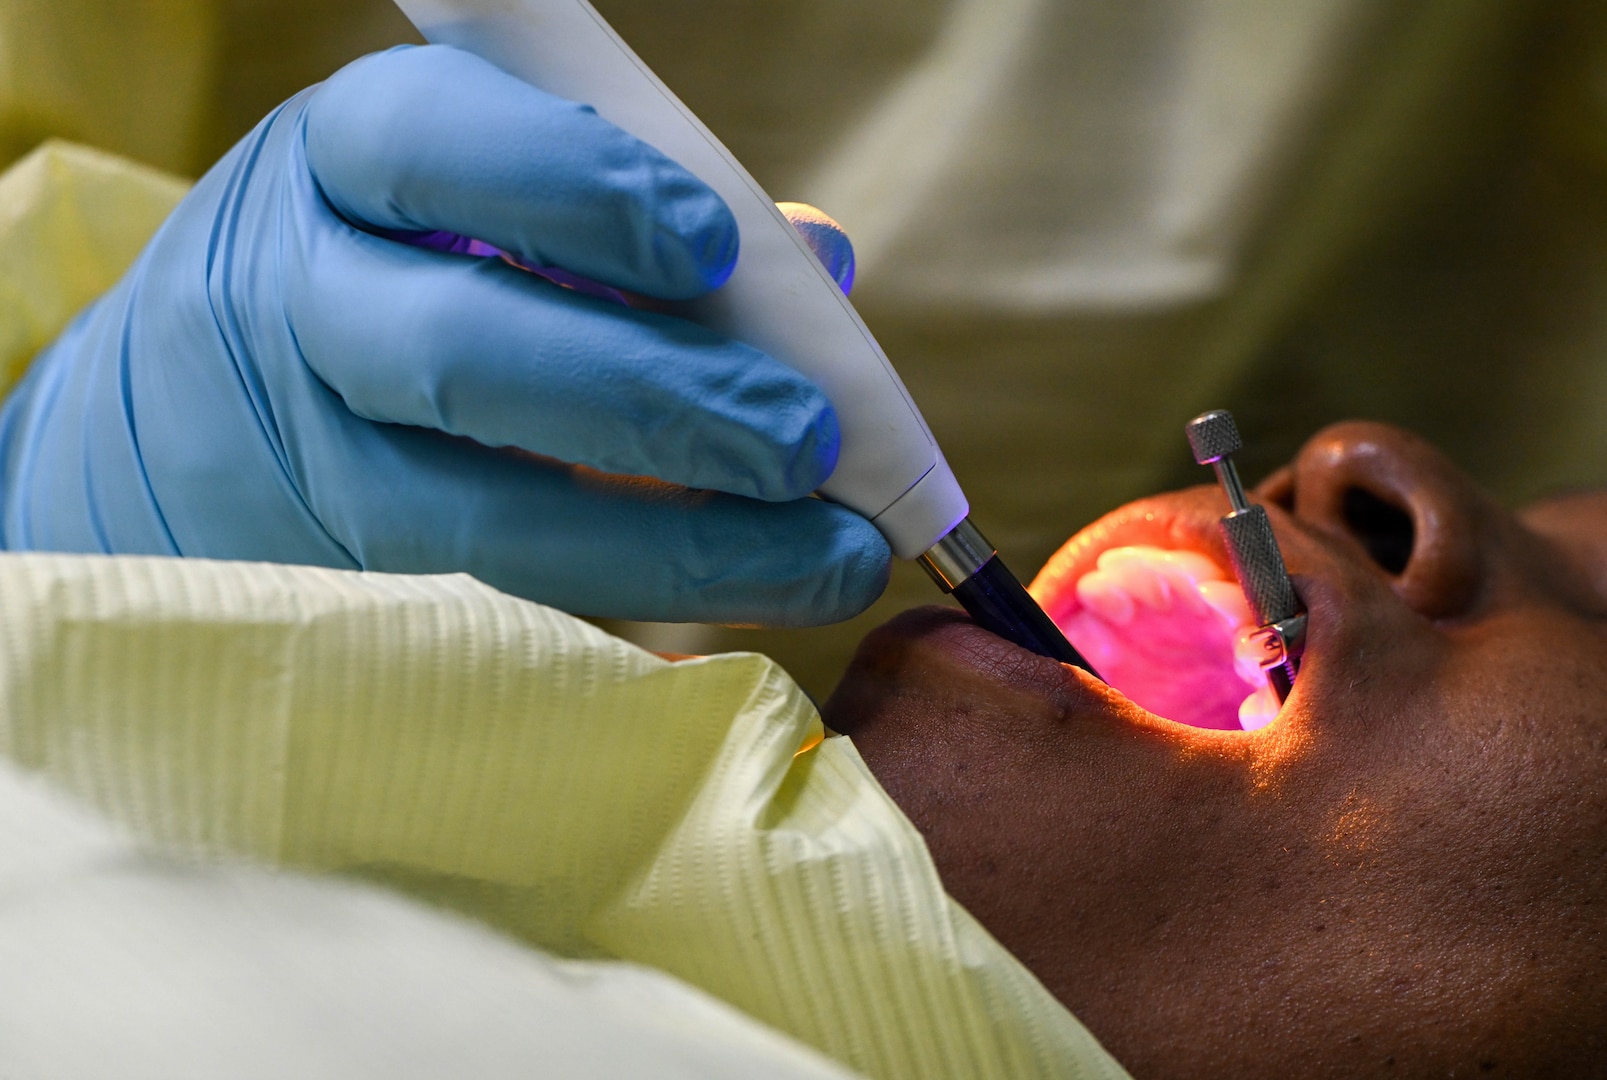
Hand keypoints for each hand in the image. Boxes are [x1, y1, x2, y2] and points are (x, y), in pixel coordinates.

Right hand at [0, 45, 888, 624]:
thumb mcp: (463, 212)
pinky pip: (473, 627)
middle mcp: (291, 307)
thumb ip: (627, 227)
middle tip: (804, 440)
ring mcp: (289, 470)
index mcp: (338, 170)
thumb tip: (818, 258)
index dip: (576, 190)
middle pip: (459, 352)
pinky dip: (617, 626)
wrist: (165, 433)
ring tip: (825, 560)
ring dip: (671, 548)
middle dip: (653, 400)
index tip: (710, 247)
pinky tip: (730, 628)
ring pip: (469, 525)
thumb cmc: (382, 289)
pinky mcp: (307, 599)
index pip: (435, 145)